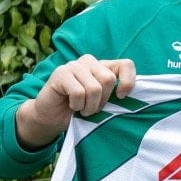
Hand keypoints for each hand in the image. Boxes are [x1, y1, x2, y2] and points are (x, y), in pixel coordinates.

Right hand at [16, 55, 135, 149]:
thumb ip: (114, 94)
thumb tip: (130, 96)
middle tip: (92, 108)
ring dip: (89, 106)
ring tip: (82, 109)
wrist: (50, 118)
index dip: (127, 82)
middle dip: (102, 101)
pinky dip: (77, 105)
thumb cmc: (79, 110)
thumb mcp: (102, 102)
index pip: (126, 65)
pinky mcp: (61, 73)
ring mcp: (74, 65)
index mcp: (102, 66)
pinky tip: (71, 105)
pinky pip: (79, 92)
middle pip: (108, 79)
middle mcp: (89, 62)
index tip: (121, 97)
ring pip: (94, 88)